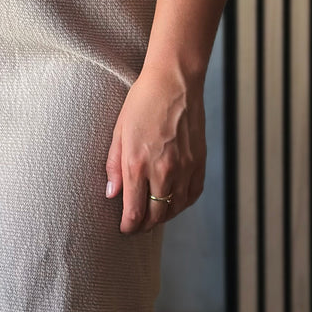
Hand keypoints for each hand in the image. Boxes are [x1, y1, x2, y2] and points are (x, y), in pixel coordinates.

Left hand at [105, 66, 205, 233]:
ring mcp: (184, 168)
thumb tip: (111, 194)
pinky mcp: (199, 162)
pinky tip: (174, 202)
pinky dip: (182, 204)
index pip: (134, 211)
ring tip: (153, 216)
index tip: (124, 229)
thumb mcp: (119, 131)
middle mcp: (163, 171)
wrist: (174, 82)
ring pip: (175, 209)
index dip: (129, 226)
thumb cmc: (142, 102)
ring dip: (164, 218)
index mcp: (138, 164)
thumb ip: (114, 166)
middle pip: (156, 215)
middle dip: (144, 226)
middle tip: (137, 227)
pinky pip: (192, 195)